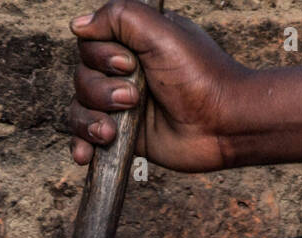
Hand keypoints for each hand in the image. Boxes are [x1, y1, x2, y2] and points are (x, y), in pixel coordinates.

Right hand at [68, 0, 249, 172]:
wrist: (224, 126)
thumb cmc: (201, 77)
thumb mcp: (162, 32)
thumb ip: (120, 17)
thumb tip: (78, 25)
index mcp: (134, 42)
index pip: (90, 44)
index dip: (102, 56)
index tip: (129, 64)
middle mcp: (125, 72)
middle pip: (82, 77)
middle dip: (100, 91)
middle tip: (134, 98)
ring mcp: (123, 106)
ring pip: (80, 107)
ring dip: (89, 120)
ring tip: (112, 132)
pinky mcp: (125, 136)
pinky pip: (87, 138)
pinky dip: (81, 145)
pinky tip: (85, 155)